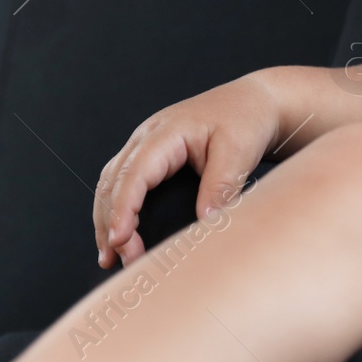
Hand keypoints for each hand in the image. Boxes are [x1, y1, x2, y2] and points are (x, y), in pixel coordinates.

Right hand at [94, 73, 281, 268]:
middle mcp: (148, 136)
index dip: (123, 209)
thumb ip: (221, 186)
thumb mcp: (239, 151)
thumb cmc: (247, 120)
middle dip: (111, 221)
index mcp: (166, 131)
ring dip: (106, 218)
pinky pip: (123, 181)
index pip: (134, 174)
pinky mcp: (153, 155)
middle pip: (113, 181)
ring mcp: (146, 143)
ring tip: (110, 257)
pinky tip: (119, 235)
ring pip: (111, 182)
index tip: (120, 240)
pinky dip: (116, 208)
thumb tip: (206, 223)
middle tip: (123, 260)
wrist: (256, 101)